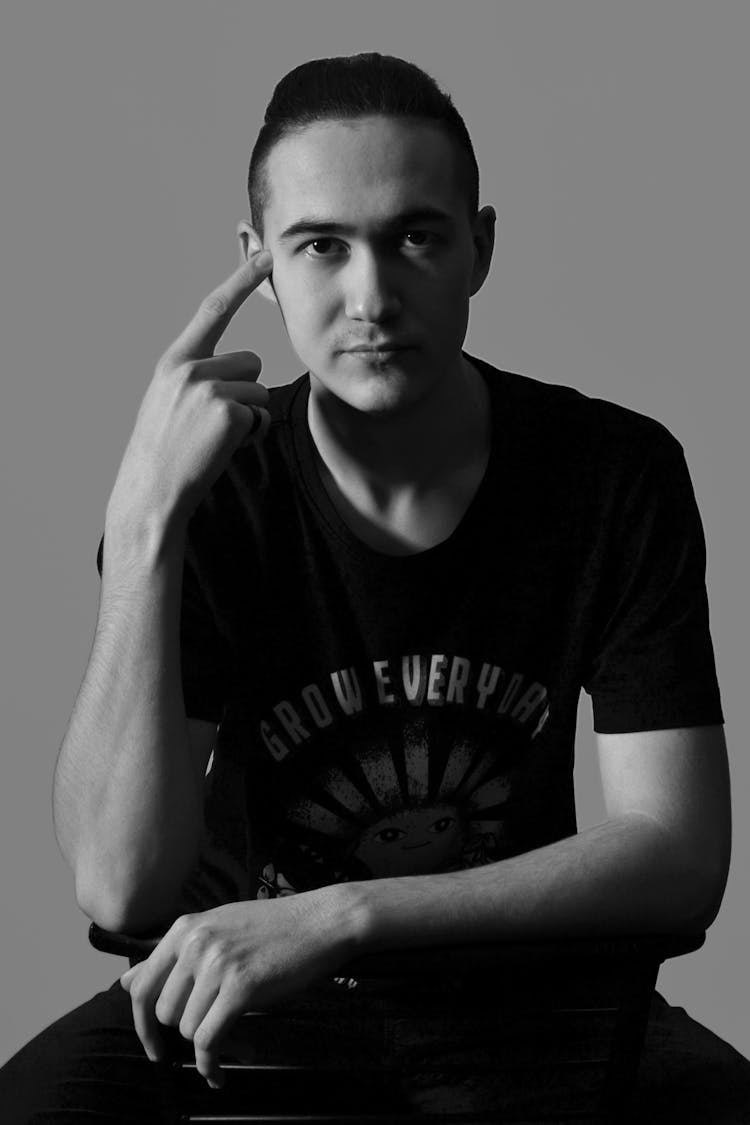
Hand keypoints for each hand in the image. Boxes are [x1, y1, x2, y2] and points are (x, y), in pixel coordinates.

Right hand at [107, 248, 273, 533]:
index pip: (213, 309)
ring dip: (249, 417)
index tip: (265, 255)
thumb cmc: (166, 452)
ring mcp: (208, 389)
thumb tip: (246, 368)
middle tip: (214, 423)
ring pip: (260, 391)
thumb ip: (199, 377)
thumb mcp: (171, 402)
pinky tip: (222, 449)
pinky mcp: (228, 412)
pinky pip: (261, 417)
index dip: (241, 280)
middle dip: (245, 391)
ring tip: (215, 438)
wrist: (151, 492)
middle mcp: (189, 368)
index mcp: (174, 362)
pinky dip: (251, 436)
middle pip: (252, 362)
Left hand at [119, 891, 358, 1088]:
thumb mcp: (216, 929)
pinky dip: (210, 1065)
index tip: (154, 1045)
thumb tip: (126, 982)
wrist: (321, 920)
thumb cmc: (273, 928)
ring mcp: (217, 964)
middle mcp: (195, 943)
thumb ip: (172, 956)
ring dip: (205, 1045)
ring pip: (186, 1028)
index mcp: (185, 928)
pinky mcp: (241, 986)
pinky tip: (219, 1073)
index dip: (141, 1024)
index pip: (141, 985)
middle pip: (164, 1012)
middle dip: (183, 1032)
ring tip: (228, 1044)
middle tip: (209, 1036)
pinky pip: (208, 1040)